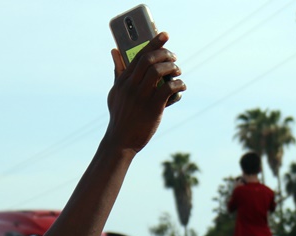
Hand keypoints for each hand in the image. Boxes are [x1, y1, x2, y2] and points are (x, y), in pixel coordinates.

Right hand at [105, 32, 184, 152]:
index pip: (138, 55)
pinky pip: (167, 89)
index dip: (153, 42)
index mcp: (123, 80)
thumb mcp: (115, 92)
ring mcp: (141, 96)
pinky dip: (178, 85)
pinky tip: (181, 87)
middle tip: (174, 57)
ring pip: (158, 72)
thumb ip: (118, 71)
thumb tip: (114, 51)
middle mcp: (131, 86)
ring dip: (172, 68)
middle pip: (148, 60)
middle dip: (165, 53)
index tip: (164, 34)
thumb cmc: (120, 116)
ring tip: (178, 72)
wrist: (121, 141)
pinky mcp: (152, 108)